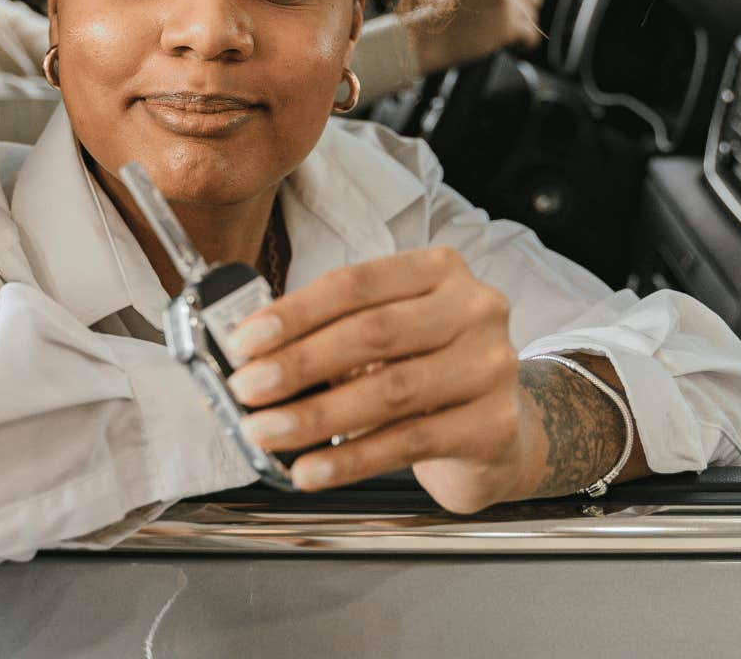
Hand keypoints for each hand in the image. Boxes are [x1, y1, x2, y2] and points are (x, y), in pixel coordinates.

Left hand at [223, 247, 542, 513]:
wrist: (495, 430)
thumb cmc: (425, 371)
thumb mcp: (387, 336)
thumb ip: (331, 332)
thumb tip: (253, 354)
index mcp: (439, 270)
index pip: (357, 283)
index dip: (295, 312)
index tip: (245, 341)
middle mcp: (475, 309)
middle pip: (373, 333)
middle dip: (298, 363)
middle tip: (247, 389)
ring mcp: (491, 367)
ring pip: (390, 391)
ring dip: (315, 415)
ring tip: (266, 432)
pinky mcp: (492, 424)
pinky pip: (408, 442)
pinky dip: (350, 460)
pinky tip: (311, 470)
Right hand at [404, 0, 542, 73]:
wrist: (429, 38)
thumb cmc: (438, 15)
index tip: (524, 3)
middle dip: (526, 13)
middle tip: (511, 26)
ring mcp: (505, 2)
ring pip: (533, 18)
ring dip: (523, 30)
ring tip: (506, 37)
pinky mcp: (508, 24)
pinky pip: (532, 36)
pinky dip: (525, 44)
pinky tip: (512, 46)